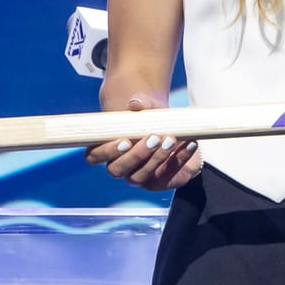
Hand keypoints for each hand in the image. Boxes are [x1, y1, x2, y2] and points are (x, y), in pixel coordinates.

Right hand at [85, 96, 202, 189]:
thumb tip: (136, 103)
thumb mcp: (147, 105)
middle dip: (136, 155)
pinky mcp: (160, 182)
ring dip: (157, 159)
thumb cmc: (149, 115)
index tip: (125, 140)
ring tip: (171, 140)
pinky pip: (167, 177)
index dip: (107, 151)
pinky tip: (191, 144)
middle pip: (118, 170)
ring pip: (140, 177)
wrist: (168, 125)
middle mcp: (120, 167)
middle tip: (154, 138)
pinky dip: (180, 160)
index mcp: (107, 149)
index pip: (94, 156)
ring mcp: (139, 176)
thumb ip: (141, 103)